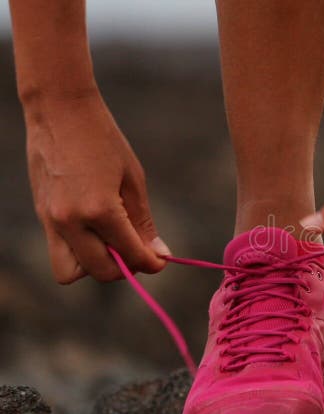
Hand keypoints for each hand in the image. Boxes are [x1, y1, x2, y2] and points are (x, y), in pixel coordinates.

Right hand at [25, 91, 167, 283]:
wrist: (60, 111)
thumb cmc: (103, 140)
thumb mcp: (133, 180)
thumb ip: (143, 222)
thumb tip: (159, 253)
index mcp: (99, 209)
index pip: (130, 255)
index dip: (151, 263)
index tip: (162, 260)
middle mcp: (70, 220)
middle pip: (100, 272)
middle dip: (125, 268)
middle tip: (139, 250)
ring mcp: (51, 220)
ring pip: (71, 271)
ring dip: (95, 265)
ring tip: (113, 240)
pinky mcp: (42, 215)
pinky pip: (59, 251)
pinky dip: (80, 251)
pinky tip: (97, 229)